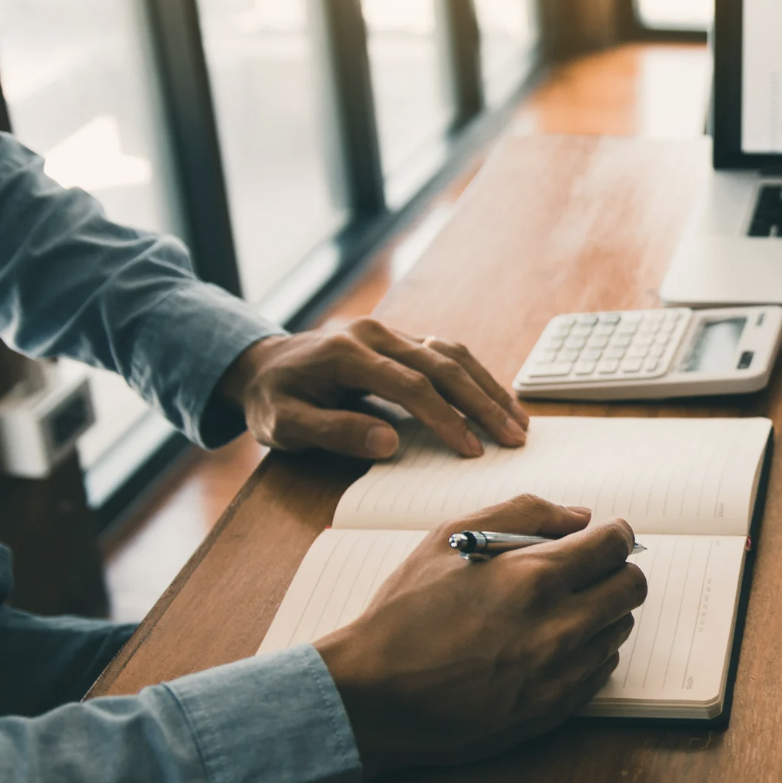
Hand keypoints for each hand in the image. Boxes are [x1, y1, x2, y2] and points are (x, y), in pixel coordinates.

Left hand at [219, 318, 528, 458]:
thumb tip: (389, 444)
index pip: (410, 385)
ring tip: (518, 421)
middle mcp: (375, 334)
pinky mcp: (401, 339)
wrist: (264, 364)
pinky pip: (448, 352)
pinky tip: (497, 399)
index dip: (444, 418)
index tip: (470, 449)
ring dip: (489, 387)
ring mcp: (391, 332)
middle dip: (482, 403)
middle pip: (443, 364)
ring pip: (453, 354)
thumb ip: (334, 432)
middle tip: (513, 437)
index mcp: (347, 353)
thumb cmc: (274, 400)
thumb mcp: (286, 425)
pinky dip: (477, 377)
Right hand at [313, 495, 644, 776]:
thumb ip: (524, 514)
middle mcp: (557, 628)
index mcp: (532, 578)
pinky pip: (603, 670)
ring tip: (560, 609)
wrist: (372, 697)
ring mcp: (558, 674)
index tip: (606, 536)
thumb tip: (580, 517)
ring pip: (620, 629)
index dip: (615, 534)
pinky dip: (589, 651)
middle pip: (632, 587)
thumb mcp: (451, 540)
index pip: (615, 545)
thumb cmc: (404, 614)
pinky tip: (552, 644)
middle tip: (588, 571)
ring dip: (603, 612)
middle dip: (616, 570)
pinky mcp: (553, 709)